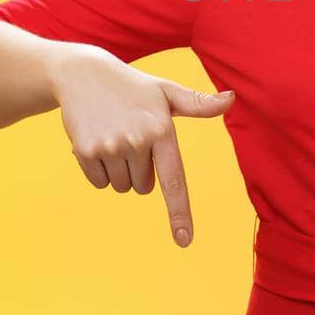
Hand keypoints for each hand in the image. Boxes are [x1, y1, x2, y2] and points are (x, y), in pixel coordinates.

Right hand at [49, 49, 234, 247]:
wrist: (83, 73)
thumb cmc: (133, 87)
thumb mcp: (166, 92)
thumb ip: (198, 103)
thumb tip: (231, 99)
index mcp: (163, 131)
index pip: (174, 180)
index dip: (179, 213)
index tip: (184, 241)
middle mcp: (138, 141)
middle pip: (144, 187)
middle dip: (140, 169)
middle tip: (131, 135)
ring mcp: (111, 147)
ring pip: (122, 186)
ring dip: (119, 169)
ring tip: (114, 135)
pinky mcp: (85, 152)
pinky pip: (100, 182)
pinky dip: (98, 169)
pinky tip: (96, 140)